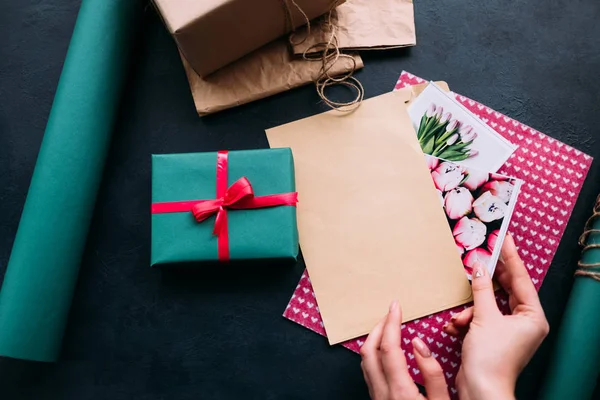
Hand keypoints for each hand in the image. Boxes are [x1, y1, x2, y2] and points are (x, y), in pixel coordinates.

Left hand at [360, 301, 449, 399]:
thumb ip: (432, 374)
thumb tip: (419, 344)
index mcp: (400, 391)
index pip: (389, 348)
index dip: (391, 323)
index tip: (396, 307)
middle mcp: (382, 392)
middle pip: (369, 350)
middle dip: (379, 327)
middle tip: (391, 314)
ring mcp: (376, 397)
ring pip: (364, 360)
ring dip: (373, 339)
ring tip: (387, 327)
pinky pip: (368, 371)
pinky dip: (373, 353)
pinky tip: (384, 350)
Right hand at [445, 234, 549, 399]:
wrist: (480, 389)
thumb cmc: (491, 359)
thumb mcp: (484, 317)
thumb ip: (482, 289)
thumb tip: (479, 267)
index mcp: (532, 317)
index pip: (521, 279)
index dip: (511, 258)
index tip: (504, 239)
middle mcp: (524, 323)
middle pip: (505, 291)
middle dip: (486, 283)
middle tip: (479, 258)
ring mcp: (509, 331)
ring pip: (487, 305)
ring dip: (470, 309)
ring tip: (460, 319)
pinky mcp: (493, 338)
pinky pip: (479, 318)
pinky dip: (467, 320)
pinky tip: (456, 327)